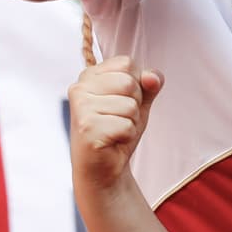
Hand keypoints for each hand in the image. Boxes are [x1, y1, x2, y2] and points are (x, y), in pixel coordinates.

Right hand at [68, 56, 163, 190]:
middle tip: (118, 119)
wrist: (103, 168)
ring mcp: (81, 108)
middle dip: (134, 104)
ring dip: (131, 122)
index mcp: (90, 75)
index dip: (137, 84)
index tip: (122, 100)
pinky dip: (126, 136)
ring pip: (129, 105)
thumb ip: (150, 82)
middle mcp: (80, 87)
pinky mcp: (86, 129)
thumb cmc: (118, 130)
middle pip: (129, 82)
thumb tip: (151, 77)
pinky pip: (126, 126)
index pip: (127, 63)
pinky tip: (112, 142)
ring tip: (114, 130)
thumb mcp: (139, 100)